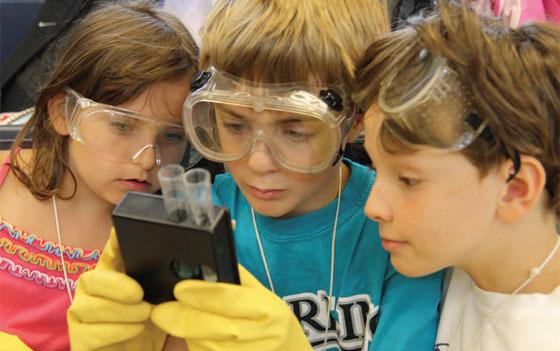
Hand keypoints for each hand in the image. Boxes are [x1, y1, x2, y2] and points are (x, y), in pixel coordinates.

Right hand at [67, 229, 165, 350]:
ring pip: (89, 307)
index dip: (114, 241)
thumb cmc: (151, 324)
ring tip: (145, 314)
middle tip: (140, 294)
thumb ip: (162, 280)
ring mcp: (81, 314)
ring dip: (121, 311)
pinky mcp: (79, 339)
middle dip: (116, 285)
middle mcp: (91, 290)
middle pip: (91, 278)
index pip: (110, 251)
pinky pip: (89, 334)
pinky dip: (115, 331)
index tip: (122, 232)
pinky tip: (135, 329)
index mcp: (112, 272)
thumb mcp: (161, 298)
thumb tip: (179, 265)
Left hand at [151, 265, 311, 350]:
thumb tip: (204, 262)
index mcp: (268, 308)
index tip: (179, 288)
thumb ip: (237, 280)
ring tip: (176, 320)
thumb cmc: (272, 320)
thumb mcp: (263, 295)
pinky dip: (195, 346)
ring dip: (186, 333)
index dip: (201, 294)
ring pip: (206, 345)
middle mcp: (262, 335)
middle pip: (213, 326)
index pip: (230, 299)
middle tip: (161, 310)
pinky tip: (192, 336)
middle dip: (182, 317)